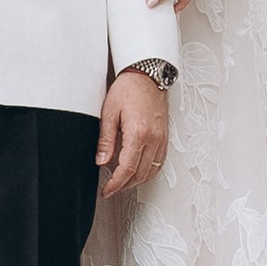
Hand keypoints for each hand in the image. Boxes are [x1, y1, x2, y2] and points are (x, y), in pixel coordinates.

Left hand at [96, 69, 170, 196]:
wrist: (148, 75)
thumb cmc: (128, 88)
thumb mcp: (109, 112)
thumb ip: (106, 139)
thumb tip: (101, 161)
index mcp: (138, 133)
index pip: (127, 169)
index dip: (115, 184)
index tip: (107, 190)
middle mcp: (153, 139)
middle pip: (140, 174)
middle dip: (124, 185)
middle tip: (111, 189)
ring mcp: (162, 139)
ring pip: (152, 171)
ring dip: (137, 181)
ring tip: (122, 183)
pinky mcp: (165, 137)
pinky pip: (159, 162)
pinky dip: (148, 171)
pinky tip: (138, 171)